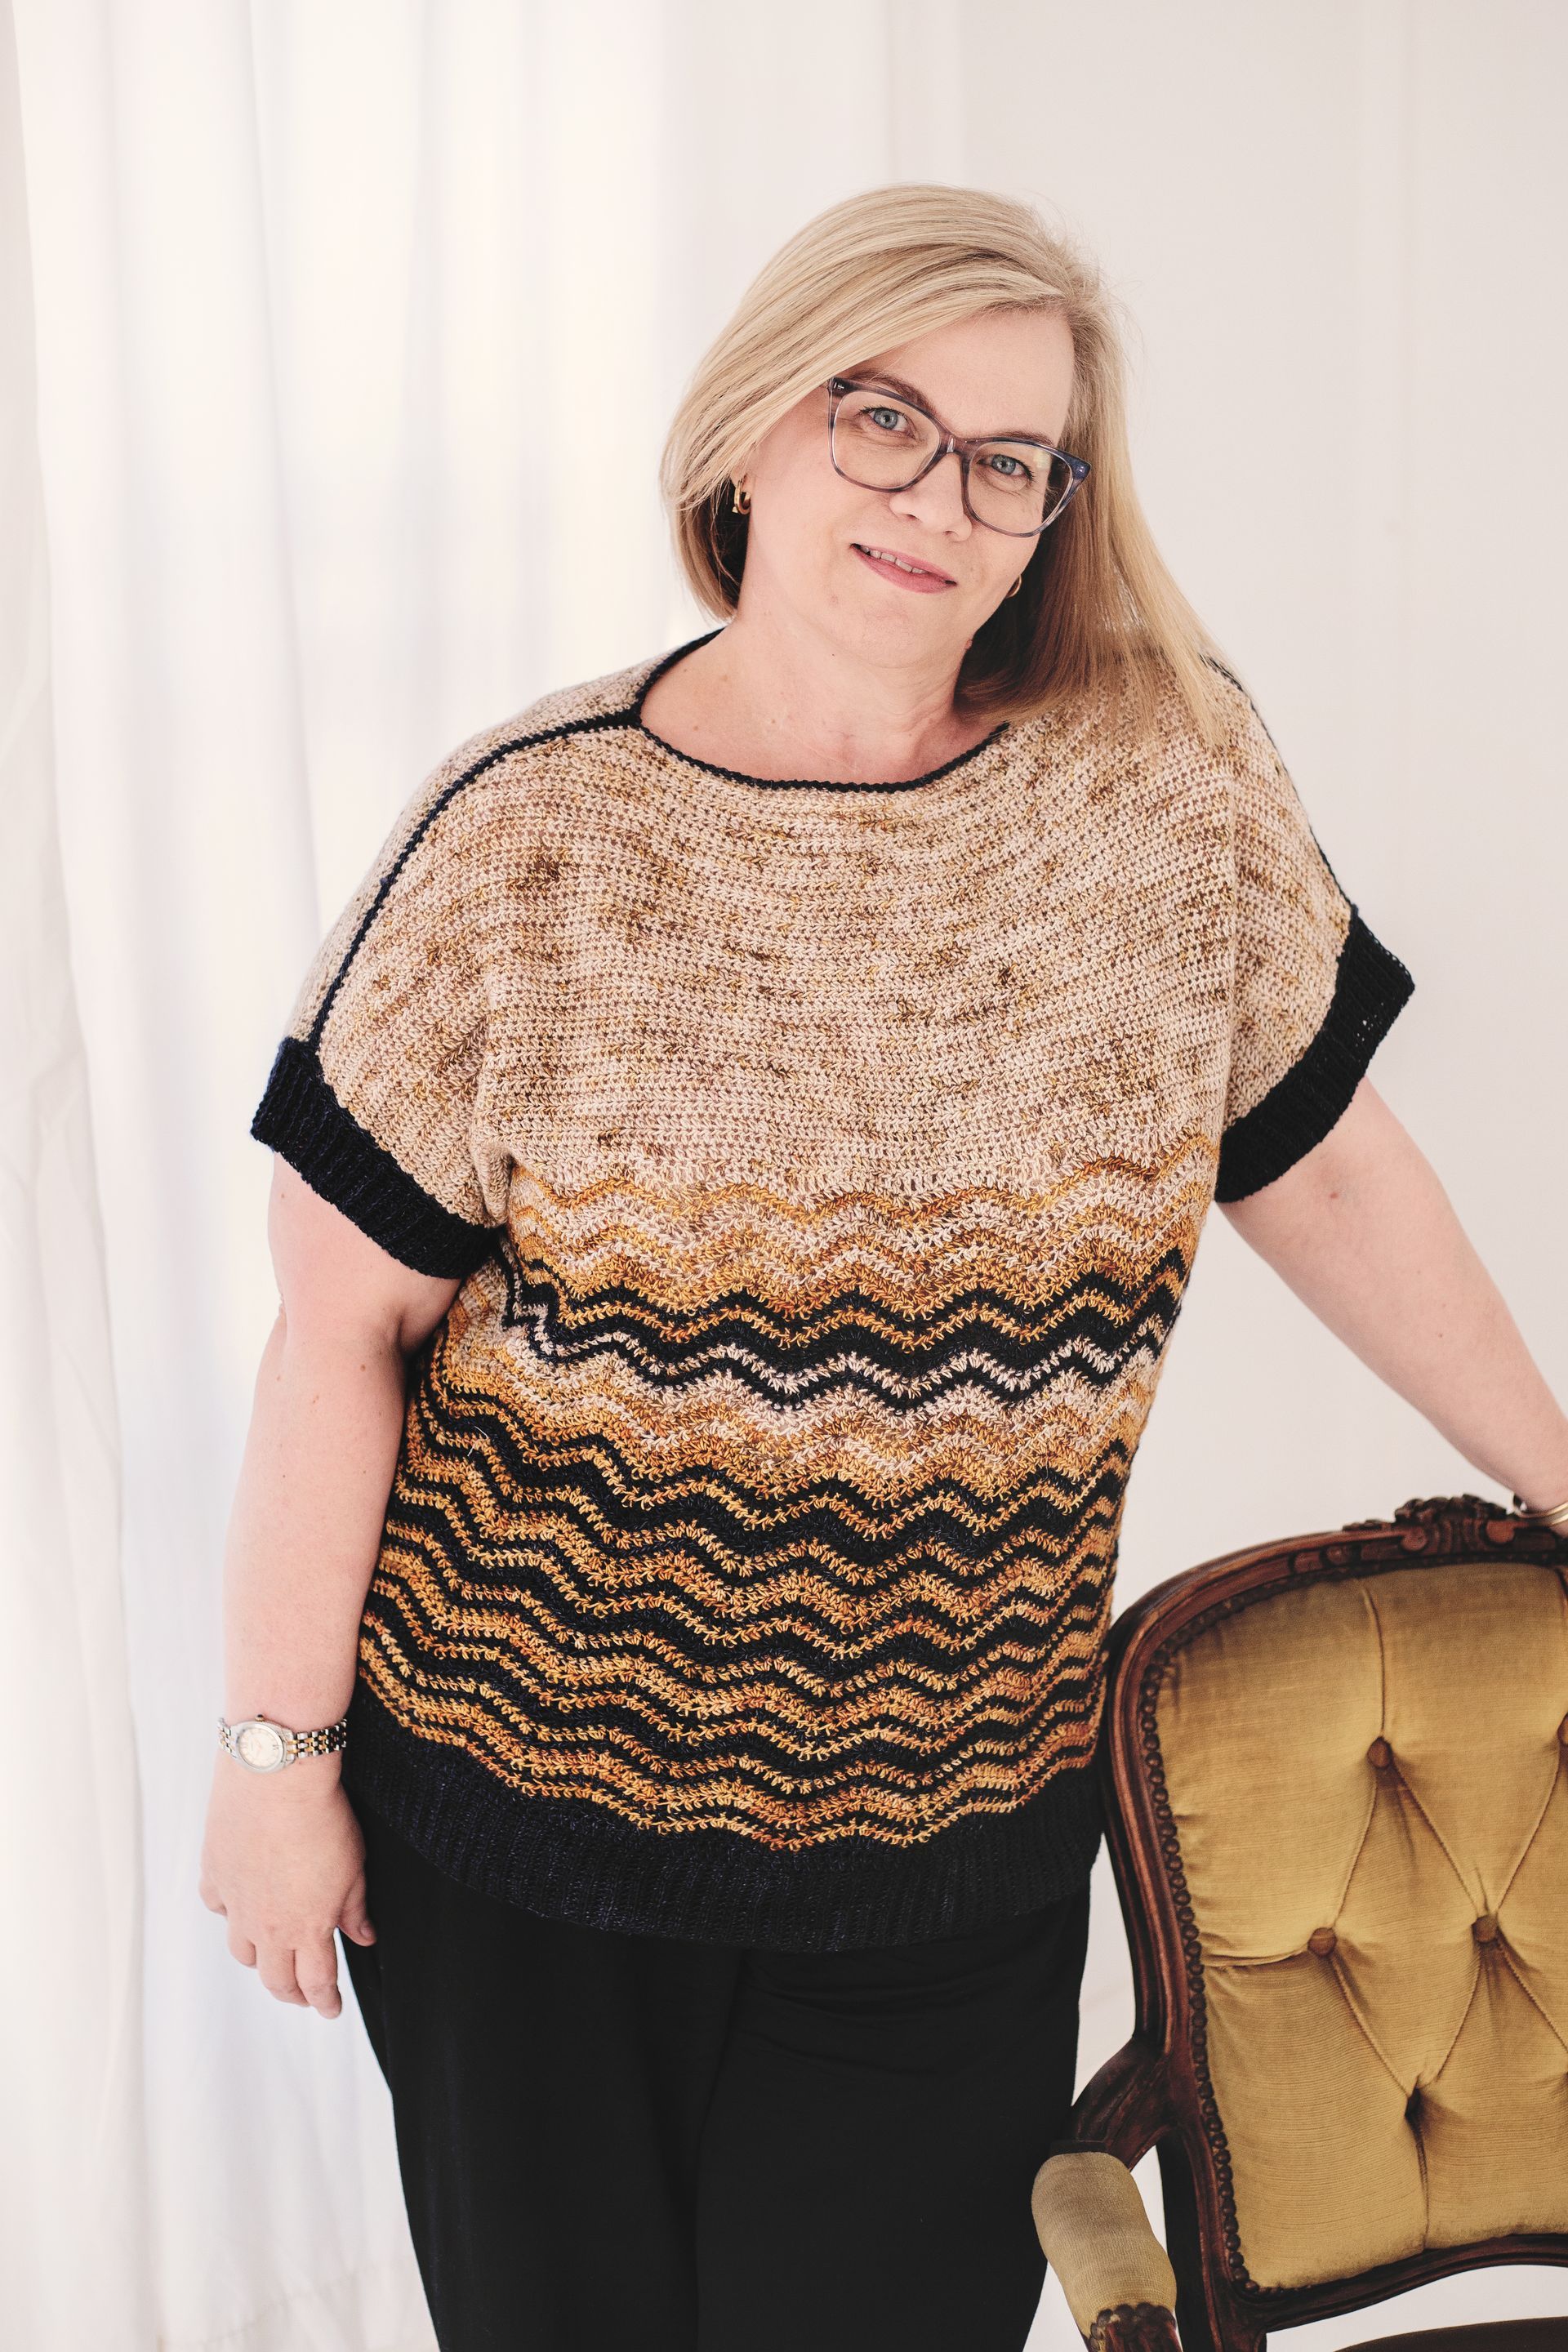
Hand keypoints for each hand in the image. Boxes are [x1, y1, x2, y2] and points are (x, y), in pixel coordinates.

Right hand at [198, 1749, 375, 2017]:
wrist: (276, 1775)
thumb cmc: (322, 1816)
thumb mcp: (354, 1865)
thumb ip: (355, 1907)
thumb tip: (364, 1937)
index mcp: (308, 1927)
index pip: (316, 1982)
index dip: (324, 2002)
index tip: (330, 2009)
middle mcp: (268, 1925)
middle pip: (276, 1980)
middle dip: (293, 1994)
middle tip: (304, 1995)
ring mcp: (236, 1902)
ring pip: (243, 1951)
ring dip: (261, 1960)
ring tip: (273, 1957)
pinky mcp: (215, 1874)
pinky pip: (218, 1907)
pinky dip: (229, 1914)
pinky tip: (239, 1907)